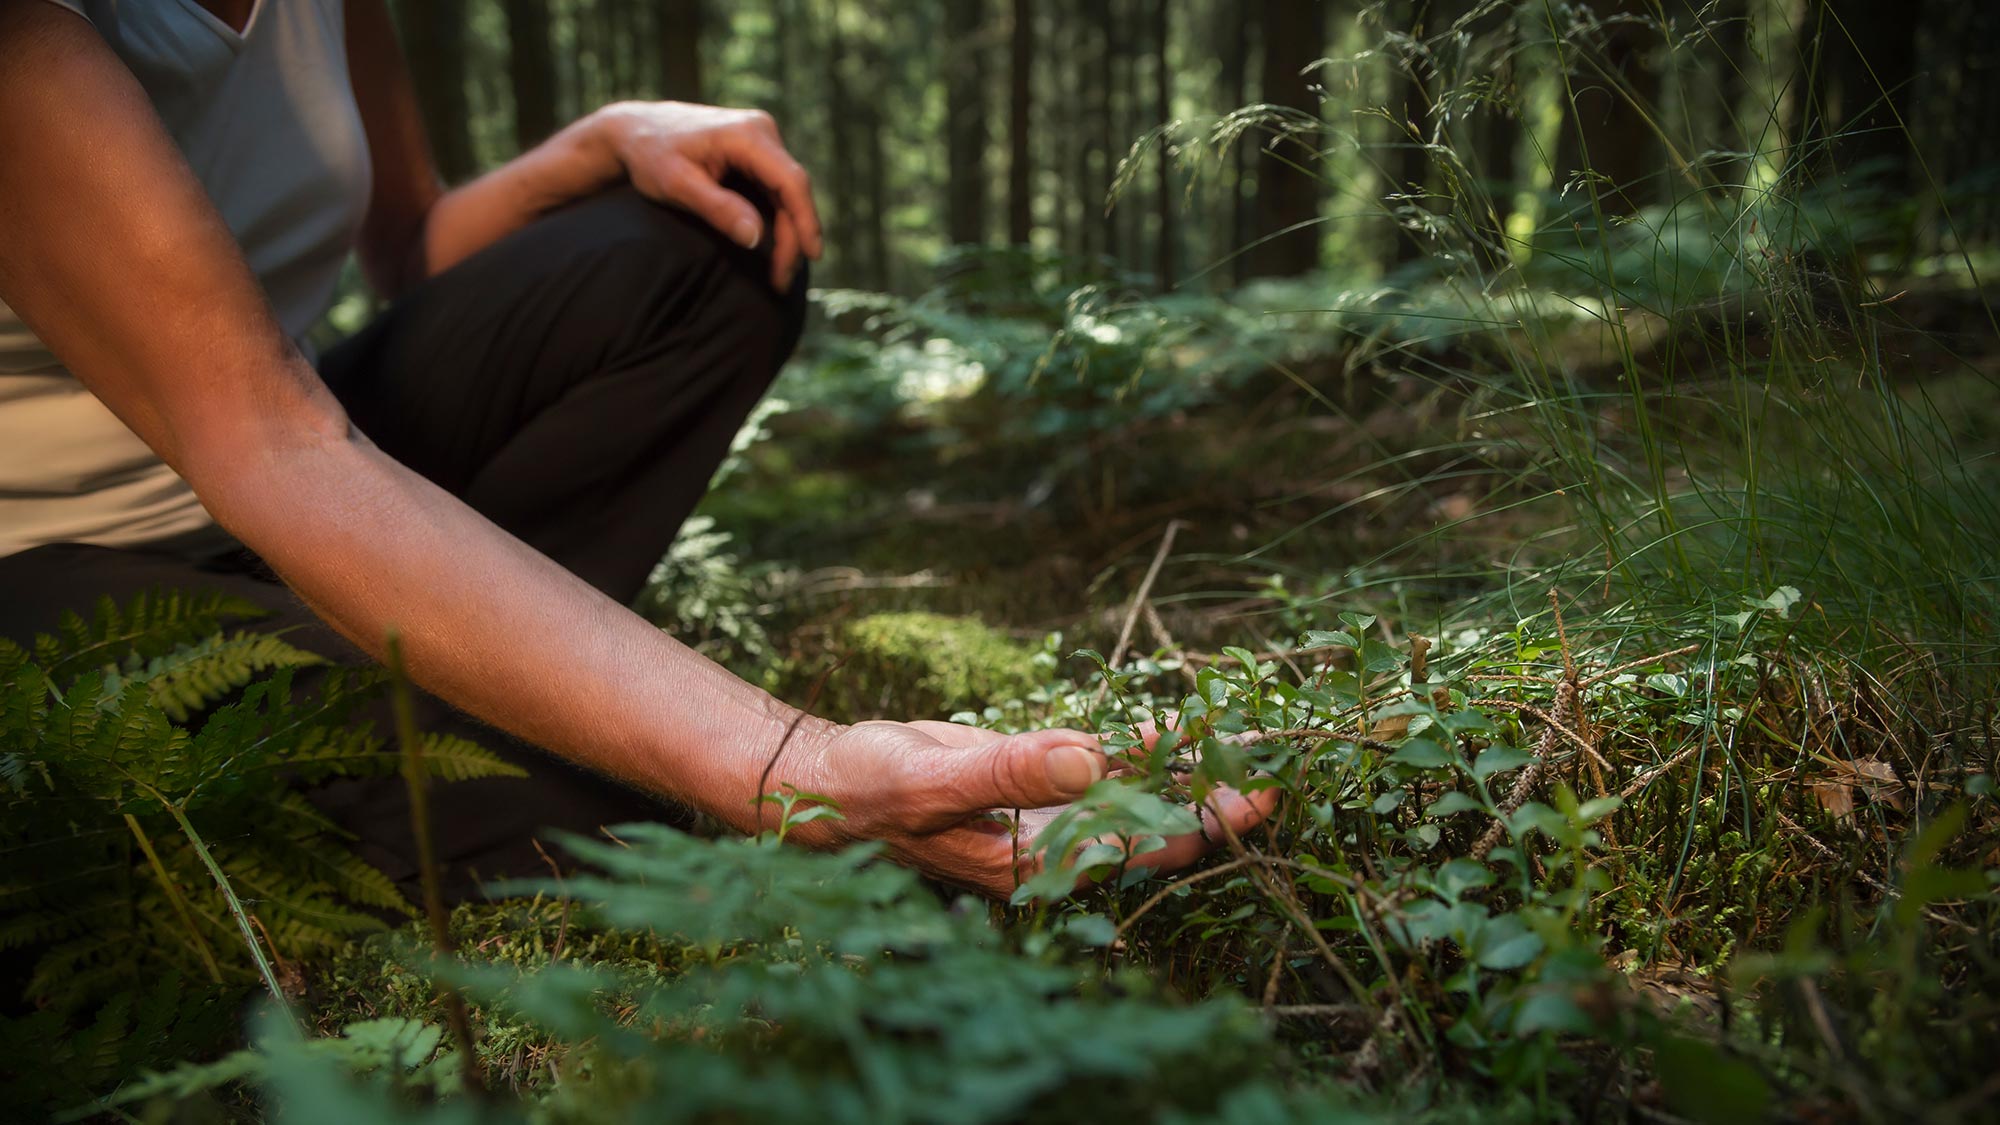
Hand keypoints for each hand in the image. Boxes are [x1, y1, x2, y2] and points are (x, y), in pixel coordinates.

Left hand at [591, 100, 822, 288]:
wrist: (634, 128)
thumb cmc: (650, 155)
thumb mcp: (677, 185)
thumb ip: (717, 209)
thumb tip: (756, 239)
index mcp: (746, 135)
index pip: (790, 181)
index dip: (806, 221)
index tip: (812, 256)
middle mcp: (761, 131)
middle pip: (792, 190)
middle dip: (793, 237)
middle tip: (782, 280)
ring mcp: (760, 138)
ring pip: (786, 192)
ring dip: (787, 231)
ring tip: (779, 272)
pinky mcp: (755, 150)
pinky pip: (775, 188)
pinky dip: (777, 218)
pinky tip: (774, 246)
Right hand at [787, 719, 1278, 898]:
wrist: (830, 781)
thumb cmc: (872, 789)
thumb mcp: (934, 778)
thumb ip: (1011, 771)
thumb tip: (1093, 757)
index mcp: (1038, 863)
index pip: (1147, 850)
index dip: (1209, 819)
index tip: (1261, 784)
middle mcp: (1056, 849)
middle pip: (1160, 832)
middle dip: (1219, 799)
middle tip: (1279, 759)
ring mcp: (1051, 819)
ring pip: (1140, 801)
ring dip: (1190, 773)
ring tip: (1248, 739)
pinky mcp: (1040, 789)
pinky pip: (1109, 774)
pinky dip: (1145, 752)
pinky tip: (1180, 728)